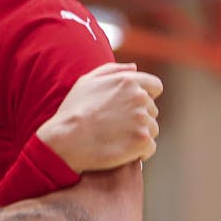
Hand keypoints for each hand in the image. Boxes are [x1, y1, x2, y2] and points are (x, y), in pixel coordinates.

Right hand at [36, 62, 162, 171]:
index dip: (145, 97)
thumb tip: (134, 68)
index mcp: (128, 81)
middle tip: (116, 128)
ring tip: (116, 140)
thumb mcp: (86, 82)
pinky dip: (139, 152)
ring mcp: (142, 119)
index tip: (130, 109)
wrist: (65, 140)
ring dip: (139, 135)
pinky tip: (122, 152)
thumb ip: (113, 70)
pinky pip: (150, 148)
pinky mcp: (142, 140)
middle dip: (138, 118)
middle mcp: (139, 97)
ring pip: (152, 129)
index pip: (155, 87)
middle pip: (152, 110)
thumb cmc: (72, 111)